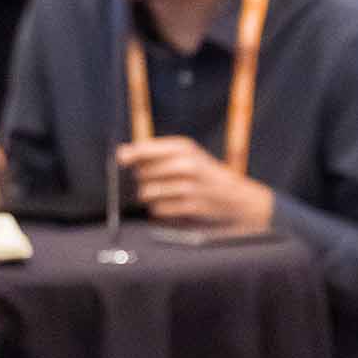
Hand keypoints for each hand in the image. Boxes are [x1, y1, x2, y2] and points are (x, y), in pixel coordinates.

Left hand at [117, 136, 274, 228]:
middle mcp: (186, 164)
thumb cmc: (205, 175)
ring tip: (163, 194)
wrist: (236, 198)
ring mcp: (189, 186)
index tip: (121, 161)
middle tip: (154, 182)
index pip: (143, 149)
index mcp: (183, 147)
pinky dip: (160, 210)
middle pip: (142, 173)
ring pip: (147, 193)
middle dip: (142, 180)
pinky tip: (171, 205)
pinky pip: (158, 209)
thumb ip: (154, 152)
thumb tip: (121, 154)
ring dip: (149, 197)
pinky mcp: (190, 206)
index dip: (128, 156)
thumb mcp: (186, 155)